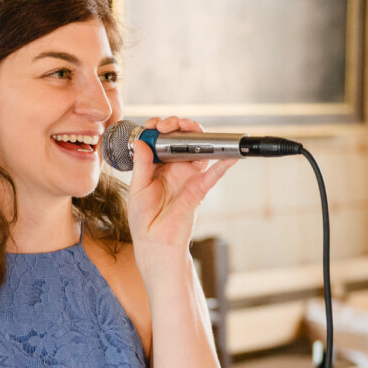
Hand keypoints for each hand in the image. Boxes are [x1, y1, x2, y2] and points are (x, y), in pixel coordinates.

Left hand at [126, 116, 237, 252]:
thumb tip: (141, 141)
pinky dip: (224, 162)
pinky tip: (230, 154)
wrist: (156, 243)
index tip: (153, 125)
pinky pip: (215, 173)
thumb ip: (141, 164)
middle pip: (182, 139)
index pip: (161, 140)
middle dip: (177, 125)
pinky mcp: (200, 188)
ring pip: (199, 149)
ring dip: (197, 135)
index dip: (158, 128)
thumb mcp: (138, 188)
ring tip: (190, 127)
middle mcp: (174, 167)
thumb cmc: (144, 219)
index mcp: (157, 166)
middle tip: (169, 125)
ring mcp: (188, 176)